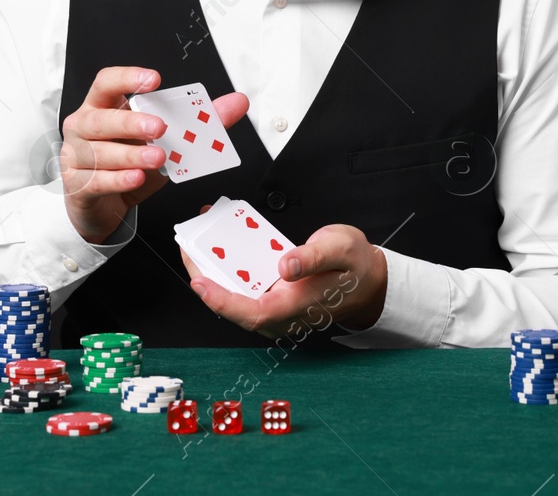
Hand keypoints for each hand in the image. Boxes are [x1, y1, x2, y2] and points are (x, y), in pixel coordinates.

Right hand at [59, 67, 248, 244]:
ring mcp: (76, 157)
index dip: (127, 78)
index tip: (153, 80)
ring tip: (157, 157)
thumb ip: (200, 122)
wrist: (103, 205)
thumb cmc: (128, 163)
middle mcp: (84, 128)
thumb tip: (236, 102)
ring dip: (130, 155)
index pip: (106, 83)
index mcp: (102, 107)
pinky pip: (98, 180)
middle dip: (130, 122)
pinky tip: (137, 177)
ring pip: (100, 153)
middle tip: (159, 126)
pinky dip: (119, 179)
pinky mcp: (78, 185)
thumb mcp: (165, 142)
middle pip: (100, 119)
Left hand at [179, 220, 388, 338]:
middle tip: (188, 247)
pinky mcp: (274, 300)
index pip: (253, 313)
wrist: (369, 282)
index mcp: (298, 304)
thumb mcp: (340, 249)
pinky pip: (244, 289)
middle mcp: (283, 313)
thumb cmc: (355, 266)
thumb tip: (286, 264)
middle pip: (234, 306)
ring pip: (236, 298)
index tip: (199, 281)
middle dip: (205, 279)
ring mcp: (278, 309)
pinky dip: (227, 271)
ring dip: (213, 274)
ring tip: (196, 243)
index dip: (222, 301)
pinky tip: (219, 248)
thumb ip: (313, 256)